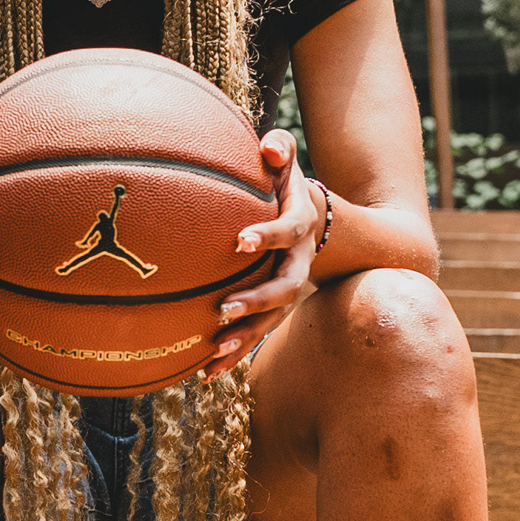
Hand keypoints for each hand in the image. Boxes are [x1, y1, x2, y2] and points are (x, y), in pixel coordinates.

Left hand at [201, 130, 323, 381]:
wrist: (314, 219)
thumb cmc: (285, 185)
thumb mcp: (286, 162)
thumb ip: (279, 148)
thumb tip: (267, 146)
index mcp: (300, 226)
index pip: (287, 232)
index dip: (267, 236)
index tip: (239, 241)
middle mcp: (299, 262)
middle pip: (285, 287)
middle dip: (257, 300)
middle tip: (224, 308)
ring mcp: (288, 289)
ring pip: (272, 319)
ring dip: (245, 337)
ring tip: (214, 350)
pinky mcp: (274, 309)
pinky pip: (257, 334)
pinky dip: (234, 355)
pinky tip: (205, 374)